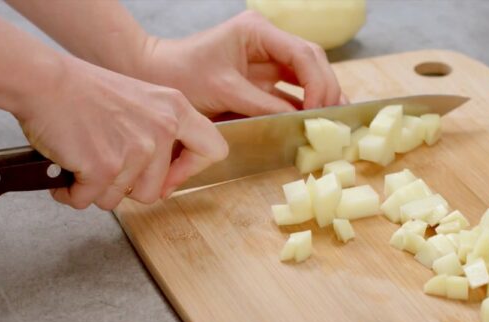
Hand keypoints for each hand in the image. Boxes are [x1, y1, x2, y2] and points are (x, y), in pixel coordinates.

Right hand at [17, 57, 227, 209]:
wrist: (43, 81)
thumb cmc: (85, 92)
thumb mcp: (142, 100)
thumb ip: (162, 133)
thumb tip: (169, 181)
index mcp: (176, 111)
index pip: (215, 150)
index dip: (190, 170)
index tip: (170, 176)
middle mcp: (161, 130)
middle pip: (155, 191)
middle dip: (125, 188)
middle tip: (105, 165)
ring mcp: (135, 150)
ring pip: (119, 199)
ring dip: (96, 189)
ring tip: (85, 160)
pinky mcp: (105, 168)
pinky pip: (90, 200)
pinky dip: (72, 192)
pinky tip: (68, 168)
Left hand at [137, 10, 344, 116]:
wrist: (155, 77)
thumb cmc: (182, 75)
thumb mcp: (224, 91)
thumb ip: (263, 104)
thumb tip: (298, 120)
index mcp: (258, 31)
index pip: (302, 54)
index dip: (317, 83)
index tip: (319, 111)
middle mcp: (268, 41)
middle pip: (312, 62)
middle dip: (326, 89)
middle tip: (333, 119)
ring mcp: (268, 60)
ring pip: (308, 76)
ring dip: (321, 98)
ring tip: (333, 123)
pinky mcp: (264, 81)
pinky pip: (294, 91)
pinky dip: (306, 106)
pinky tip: (316, 122)